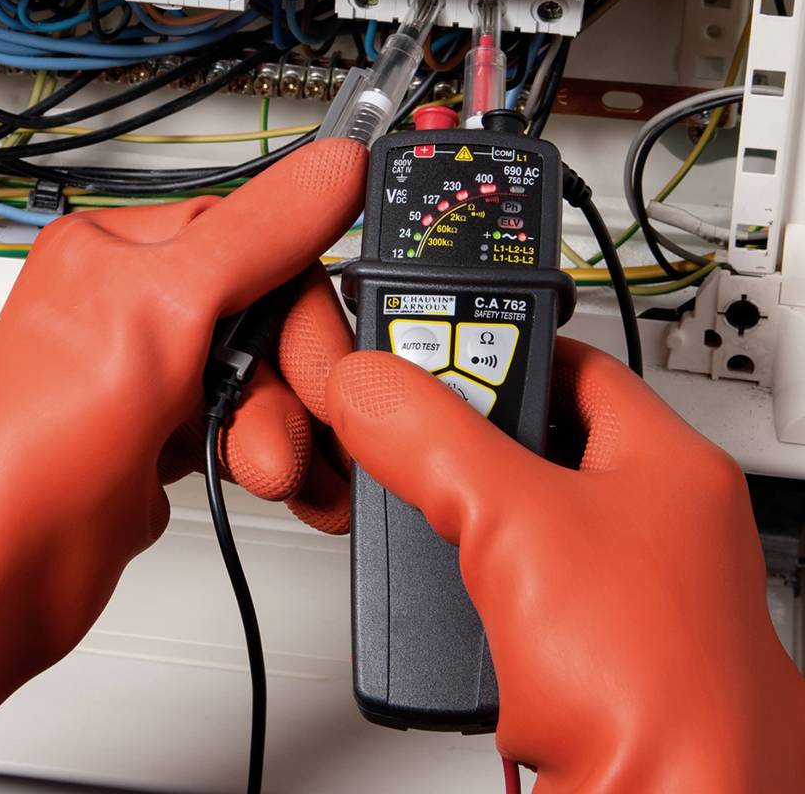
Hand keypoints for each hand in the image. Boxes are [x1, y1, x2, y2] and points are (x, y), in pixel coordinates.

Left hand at [0, 139, 366, 793]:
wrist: (0, 562)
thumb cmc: (40, 427)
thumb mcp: (167, 299)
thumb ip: (261, 233)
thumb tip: (333, 164)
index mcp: (125, 253)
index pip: (254, 242)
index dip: (299, 304)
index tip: (325, 359)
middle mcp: (135, 312)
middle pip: (264, 324)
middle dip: (290, 384)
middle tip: (294, 426)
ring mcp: (148, 383)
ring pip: (258, 387)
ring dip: (285, 433)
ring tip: (280, 473)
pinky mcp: (158, 447)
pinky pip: (240, 437)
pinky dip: (270, 464)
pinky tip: (283, 487)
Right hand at [326, 337, 804, 791]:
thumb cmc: (655, 695)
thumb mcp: (513, 521)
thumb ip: (431, 438)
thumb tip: (371, 383)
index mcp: (670, 468)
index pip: (572, 362)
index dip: (497, 345)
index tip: (431, 347)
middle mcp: (657, 523)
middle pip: (537, 437)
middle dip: (465, 435)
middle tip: (404, 425)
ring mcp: (624, 588)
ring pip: (518, 510)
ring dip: (459, 506)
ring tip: (411, 497)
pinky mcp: (587, 646)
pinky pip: (511, 575)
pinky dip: (466, 568)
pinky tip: (438, 578)